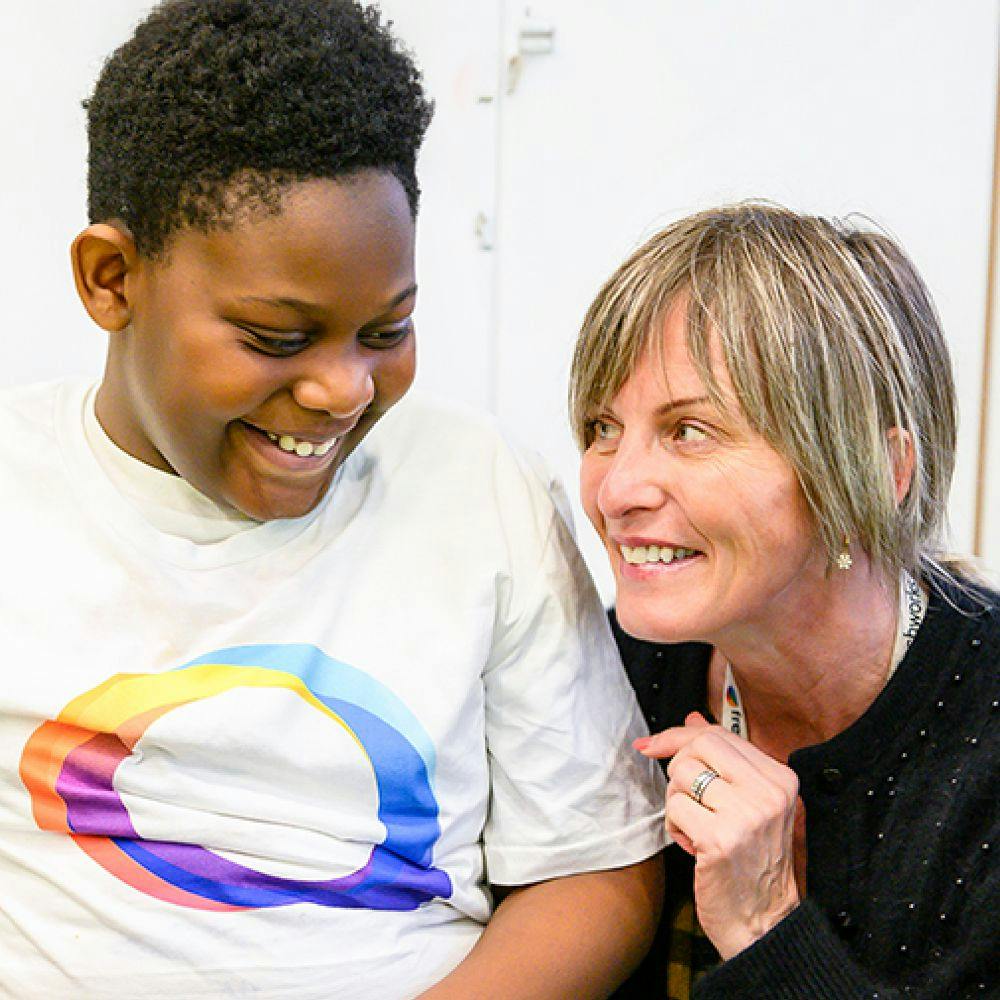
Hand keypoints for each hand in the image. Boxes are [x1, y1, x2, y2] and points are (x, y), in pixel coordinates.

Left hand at [635, 712, 799, 958]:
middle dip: (678, 768)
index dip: (679, 735)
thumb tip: (693, 719)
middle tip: (689, 799)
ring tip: (697, 827)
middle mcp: (769, 792)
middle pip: (697, 747)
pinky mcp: (720, 839)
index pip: (719, 735)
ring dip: (677, 802)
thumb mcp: (748, 802)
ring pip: (681, 775)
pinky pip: (674, 807)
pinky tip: (694, 846)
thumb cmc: (751, 860)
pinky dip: (675, 827)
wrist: (762, 921)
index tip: (651, 743)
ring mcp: (746, 815)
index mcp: (780, 778)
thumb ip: (724, 759)